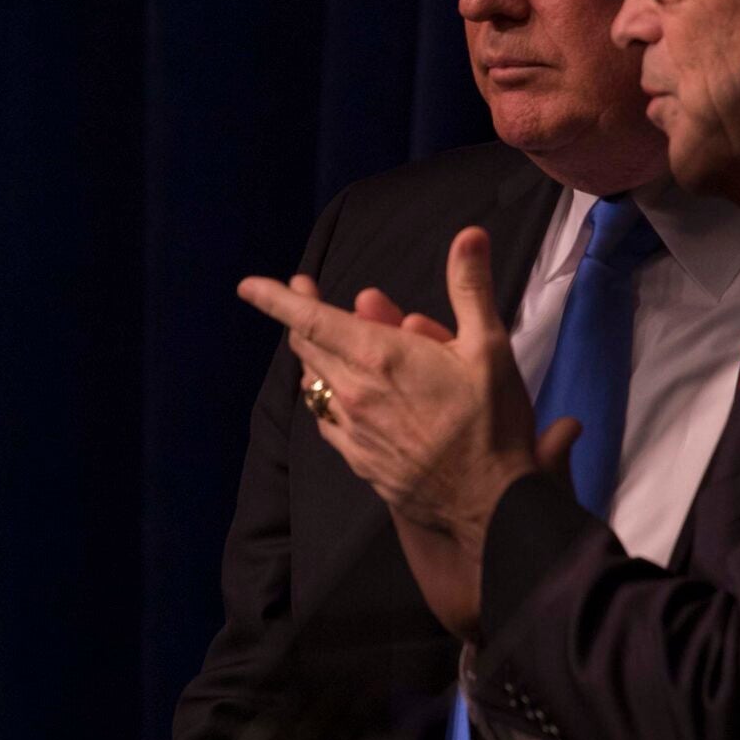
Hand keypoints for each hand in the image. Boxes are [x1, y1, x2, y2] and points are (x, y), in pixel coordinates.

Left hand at [240, 229, 561, 639]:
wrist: (487, 504)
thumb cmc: (491, 424)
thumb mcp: (489, 348)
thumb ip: (470, 287)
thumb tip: (468, 234)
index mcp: (378, 357)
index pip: (309, 319)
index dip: (276, 298)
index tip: (248, 285)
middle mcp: (353, 392)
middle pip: (308, 346)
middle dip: (302, 315)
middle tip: (306, 293)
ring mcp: (351, 429)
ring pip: (315, 382)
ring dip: (317, 355)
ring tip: (328, 338)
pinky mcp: (357, 458)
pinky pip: (327, 418)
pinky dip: (329, 395)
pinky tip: (343, 392)